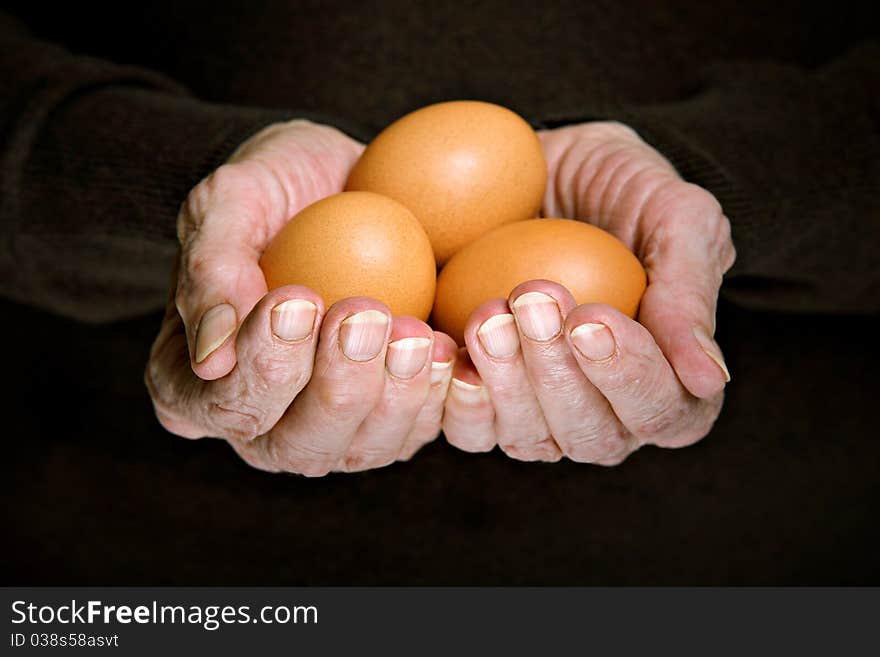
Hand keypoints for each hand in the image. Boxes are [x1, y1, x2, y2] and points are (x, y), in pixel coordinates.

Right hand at [145, 120, 456, 474]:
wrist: (345, 188)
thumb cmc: (276, 190)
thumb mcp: (229, 201)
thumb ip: (210, 268)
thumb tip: (211, 360)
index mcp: (196, 383)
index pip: (227, 404)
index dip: (265, 366)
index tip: (300, 298)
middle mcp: (262, 421)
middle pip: (297, 448)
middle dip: (337, 387)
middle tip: (365, 314)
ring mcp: (329, 427)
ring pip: (362, 452)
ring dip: (393, 397)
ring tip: (412, 332)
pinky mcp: (388, 417)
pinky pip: (415, 433)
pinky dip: (435, 397)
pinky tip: (441, 345)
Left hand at [442, 121, 734, 464]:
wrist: (545, 170)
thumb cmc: (623, 191)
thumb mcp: (675, 218)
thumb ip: (690, 294)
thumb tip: (710, 379)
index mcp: (666, 383)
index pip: (661, 410)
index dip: (628, 376)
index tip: (593, 318)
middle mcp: (604, 413)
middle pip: (589, 437)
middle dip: (556, 376)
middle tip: (532, 300)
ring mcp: (537, 411)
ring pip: (524, 438)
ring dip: (502, 386)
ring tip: (486, 316)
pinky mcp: (477, 395)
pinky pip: (460, 423)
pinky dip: (445, 392)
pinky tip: (439, 342)